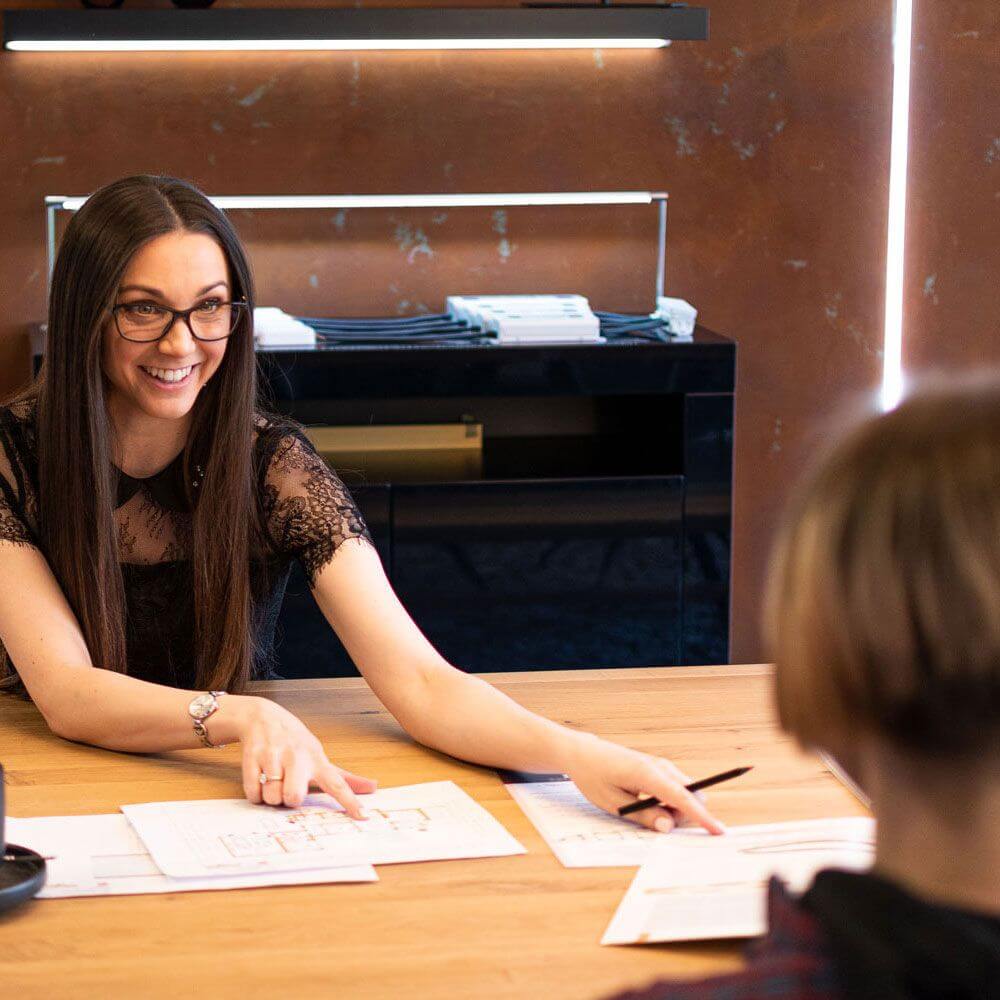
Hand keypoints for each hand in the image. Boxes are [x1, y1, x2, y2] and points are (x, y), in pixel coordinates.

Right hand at [225, 696, 376, 813]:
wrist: (263, 717)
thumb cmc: (295, 742)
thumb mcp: (319, 756)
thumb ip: (344, 777)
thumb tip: (373, 787)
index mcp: (317, 760)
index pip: (337, 783)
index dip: (350, 800)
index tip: (363, 815)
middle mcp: (297, 757)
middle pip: (295, 797)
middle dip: (289, 799)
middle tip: (288, 787)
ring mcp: (274, 756)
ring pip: (272, 797)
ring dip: (271, 796)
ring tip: (273, 781)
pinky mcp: (253, 757)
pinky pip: (254, 792)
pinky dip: (256, 794)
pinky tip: (261, 780)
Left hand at [564, 734, 724, 834]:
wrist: (584, 753)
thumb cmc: (595, 776)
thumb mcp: (613, 803)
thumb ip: (643, 816)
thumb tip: (668, 827)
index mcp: (648, 774)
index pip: (684, 798)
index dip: (703, 816)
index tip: (719, 831)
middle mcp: (660, 766)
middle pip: (692, 795)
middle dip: (684, 815)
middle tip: (655, 822)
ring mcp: (661, 765)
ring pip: (685, 792)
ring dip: (675, 808)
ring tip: (643, 809)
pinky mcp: (658, 767)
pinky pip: (676, 787)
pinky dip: (670, 800)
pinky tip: (647, 802)